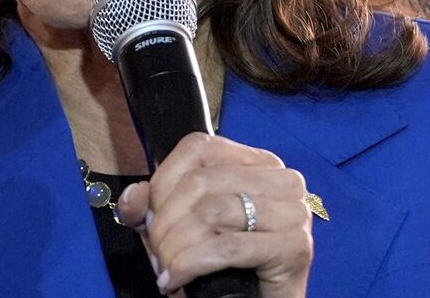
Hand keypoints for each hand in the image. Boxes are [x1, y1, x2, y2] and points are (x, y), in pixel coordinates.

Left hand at [117, 134, 313, 296]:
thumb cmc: (227, 265)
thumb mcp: (181, 228)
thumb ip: (153, 208)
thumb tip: (133, 196)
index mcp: (259, 162)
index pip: (198, 148)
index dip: (163, 183)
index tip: (150, 219)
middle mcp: (282, 179)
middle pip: (200, 183)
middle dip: (165, 225)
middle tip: (158, 256)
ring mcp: (293, 210)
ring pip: (211, 213)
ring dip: (176, 249)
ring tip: (167, 271)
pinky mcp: (295, 245)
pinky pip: (226, 247)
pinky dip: (191, 265)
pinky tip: (176, 281)